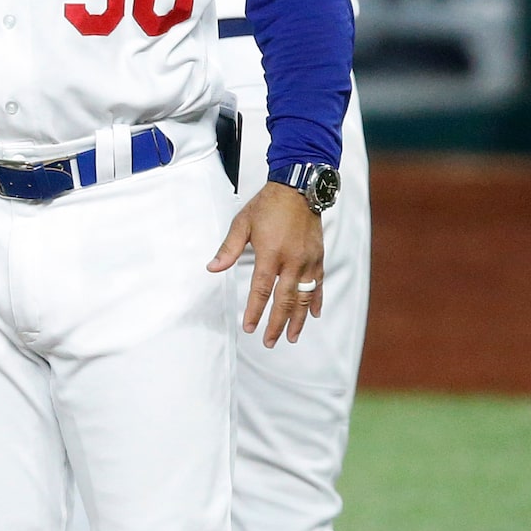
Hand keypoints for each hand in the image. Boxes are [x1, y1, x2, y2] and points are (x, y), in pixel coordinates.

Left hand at [210, 181, 325, 346]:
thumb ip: (228, 249)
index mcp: (271, 254)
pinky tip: (313, 315)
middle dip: (276, 324)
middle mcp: (292, 261)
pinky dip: (316, 301)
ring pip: (304, 297)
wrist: (299, 189)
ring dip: (298, 320)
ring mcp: (308, 261)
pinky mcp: (319, 257)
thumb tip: (212, 268)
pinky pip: (318, 285)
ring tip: (292, 337)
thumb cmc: (267, 206)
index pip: (261, 290)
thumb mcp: (242, 224)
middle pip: (285, 301)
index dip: (255, 312)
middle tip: (269, 342)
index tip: (249, 328)